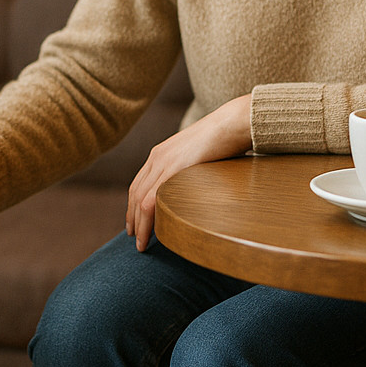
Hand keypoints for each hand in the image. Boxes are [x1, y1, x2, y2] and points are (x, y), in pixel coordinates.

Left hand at [127, 94, 252, 250]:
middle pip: (135, 193)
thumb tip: (197, 186)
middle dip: (132, 217)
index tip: (135, 221)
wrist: (233, 122)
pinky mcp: (173, 169)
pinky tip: (148, 234)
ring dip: (138, 224)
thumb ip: (191, 169)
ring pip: (140, 200)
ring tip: (140, 243)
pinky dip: (146, 221)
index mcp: (162, 153)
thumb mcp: (200, 154)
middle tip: (133, 236)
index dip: (133, 204)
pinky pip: (151, 200)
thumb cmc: (225, 139)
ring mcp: (163, 162)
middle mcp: (157, 157)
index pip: (139, 183)